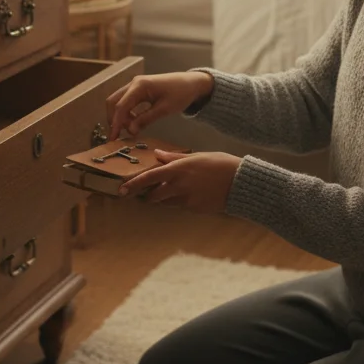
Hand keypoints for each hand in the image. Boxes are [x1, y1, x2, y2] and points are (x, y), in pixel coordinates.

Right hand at [106, 72, 214, 139]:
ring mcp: (135, 85)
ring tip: (130, 129)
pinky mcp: (138, 89)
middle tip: (121, 135)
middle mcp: (133, 83)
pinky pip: (125, 101)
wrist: (191, 83)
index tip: (113, 138)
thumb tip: (130, 131)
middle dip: (114, 119)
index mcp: (140, 86)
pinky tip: (133, 122)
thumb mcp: (164, 109)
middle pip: (113, 102)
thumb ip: (145, 119)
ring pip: (118, 101)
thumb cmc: (181, 94)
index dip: (115, 123)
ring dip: (120, 116)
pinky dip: (126, 112)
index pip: (121, 106)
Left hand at [120, 150, 241, 213]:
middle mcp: (179, 185)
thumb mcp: (197, 156)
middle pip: (154, 196)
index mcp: (179, 169)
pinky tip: (192, 194)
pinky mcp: (194, 209)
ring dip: (163, 199)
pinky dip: (179, 201)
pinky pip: (180, 206)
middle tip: (145, 193)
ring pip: (166, 202)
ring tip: (172, 191)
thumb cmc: (221, 164)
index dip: (134, 185)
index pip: (150, 178)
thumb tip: (158, 155)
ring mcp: (187, 199)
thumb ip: (175, 157)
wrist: (241, 183)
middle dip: (148, 196)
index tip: (122, 190)